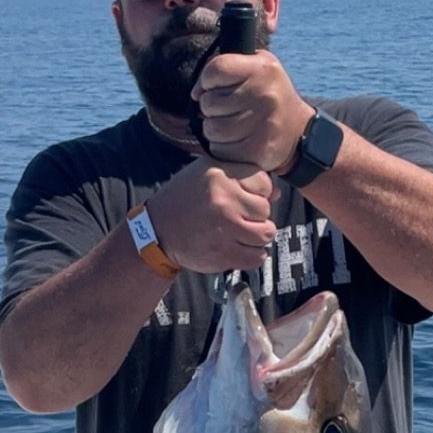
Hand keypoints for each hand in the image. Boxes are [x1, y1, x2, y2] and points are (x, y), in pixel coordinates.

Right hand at [148, 157, 276, 274]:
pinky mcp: (223, 254)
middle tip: (240, 219)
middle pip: (266, 209)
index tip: (244, 199)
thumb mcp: (206, 174)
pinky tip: (239, 248)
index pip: (264, 183)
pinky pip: (257, 257)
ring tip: (241, 234)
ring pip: (266, 234)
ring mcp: (224, 229)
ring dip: (257, 236)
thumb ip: (240, 177)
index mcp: (219, 176)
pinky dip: (253, 255)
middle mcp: (223, 201)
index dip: (258, 193)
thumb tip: (276, 192)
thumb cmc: (184, 201)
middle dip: (257, 216)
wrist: (156, 233)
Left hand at [192, 50, 311, 174]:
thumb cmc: (268, 95)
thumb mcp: (257, 67)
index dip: (207, 80)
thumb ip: (226, 68)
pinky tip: (236, 141)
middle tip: (228, 110)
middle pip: (209, 102)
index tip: (214, 87)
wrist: (299, 131)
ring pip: (212, 128)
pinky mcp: (258, 149)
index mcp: (263, 69)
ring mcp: (263, 124)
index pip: (216, 69)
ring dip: (214, 129)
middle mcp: (265, 95)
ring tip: (231, 125)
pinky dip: (222, 147)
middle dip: (211, 107)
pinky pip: (220, 149)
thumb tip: (196, 92)